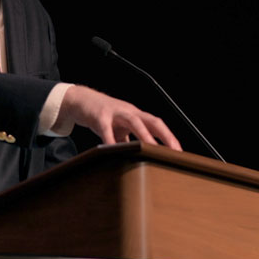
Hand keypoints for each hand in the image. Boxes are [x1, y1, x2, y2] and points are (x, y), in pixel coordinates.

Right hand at [54, 85, 181, 149]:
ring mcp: (114, 112)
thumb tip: (135, 159)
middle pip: (152, 121)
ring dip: (144, 135)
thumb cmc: (101, 115)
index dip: (169, 137)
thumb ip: (127, 141)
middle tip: (174, 151)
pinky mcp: (99, 116)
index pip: (157, 124)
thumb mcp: (117, 128)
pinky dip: (110, 140)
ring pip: (134, 122)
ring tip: (152, 149)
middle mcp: (128, 112)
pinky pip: (106, 129)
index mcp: (135, 115)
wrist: (79, 99)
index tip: (178, 152)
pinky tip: (112, 150)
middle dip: (165, 135)